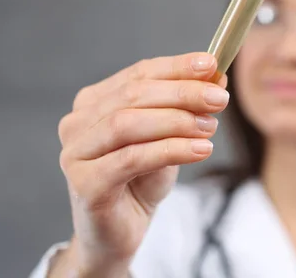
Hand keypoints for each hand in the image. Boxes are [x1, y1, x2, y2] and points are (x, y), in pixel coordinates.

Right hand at [51, 52, 227, 276]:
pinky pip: (131, 158)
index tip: (212, 64)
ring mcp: (75, 152)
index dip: (177, 67)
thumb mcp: (168, 137)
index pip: (139, 74)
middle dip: (183, 93)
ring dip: (177, 120)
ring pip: (128, 123)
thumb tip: (216, 77)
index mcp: (95, 102)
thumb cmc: (142, 180)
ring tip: (211, 126)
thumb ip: (185, 108)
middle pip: (134, 94)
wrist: (120, 231)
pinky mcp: (84, 183)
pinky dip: (170, 150)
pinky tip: (200, 150)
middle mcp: (78, 122)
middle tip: (220, 98)